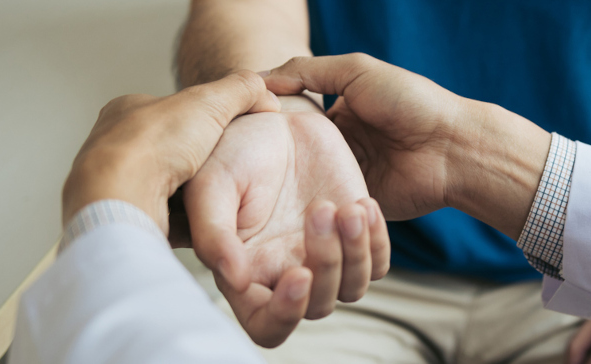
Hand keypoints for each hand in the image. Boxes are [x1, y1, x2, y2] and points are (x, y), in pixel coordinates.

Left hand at [62, 71, 278, 230]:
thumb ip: (240, 90)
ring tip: (215, 197)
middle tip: (221, 169)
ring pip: (165, 187)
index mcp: (126, 113)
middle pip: (169, 153)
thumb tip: (265, 93)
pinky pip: (162, 218)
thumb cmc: (153, 145)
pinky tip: (200, 221)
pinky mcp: (125, 217)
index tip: (223, 131)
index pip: (168, 112)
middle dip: (196, 162)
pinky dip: (184, 221)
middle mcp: (115, 148)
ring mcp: (118, 185)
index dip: (200, 120)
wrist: (122, 197)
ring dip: (190, 194)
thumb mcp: (209, 101)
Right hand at [184, 109, 389, 347]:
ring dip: (355, 251)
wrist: (276, 117)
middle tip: (320, 209)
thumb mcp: (212, 183)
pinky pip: (379, 263)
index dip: (284, 314)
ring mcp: (325, 255)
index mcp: (246, 271)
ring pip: (353, 288)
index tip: (300, 275)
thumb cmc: (233, 148)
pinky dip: (377, 240)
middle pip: (318, 307)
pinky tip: (362, 203)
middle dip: (326, 263)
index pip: (266, 324)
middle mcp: (286, 271)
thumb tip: (235, 279)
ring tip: (347, 206)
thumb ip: (213, 232)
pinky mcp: (356, 235)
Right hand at [261, 54, 551, 237]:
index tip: (229, 140)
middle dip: (268, 171)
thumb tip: (259, 79)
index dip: (262, 133)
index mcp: (334, 117)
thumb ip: (308, 70)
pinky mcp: (358, 210)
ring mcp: (348, 181)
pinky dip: (315, 216)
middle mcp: (338, 151)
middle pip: (292, 163)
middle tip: (235, 179)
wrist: (454, 147)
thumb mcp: (357, 72)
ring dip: (290, 196)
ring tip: (256, 203)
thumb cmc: (411, 102)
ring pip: (307, 192)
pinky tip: (287, 219)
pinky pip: (330, 215)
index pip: (288, 127)